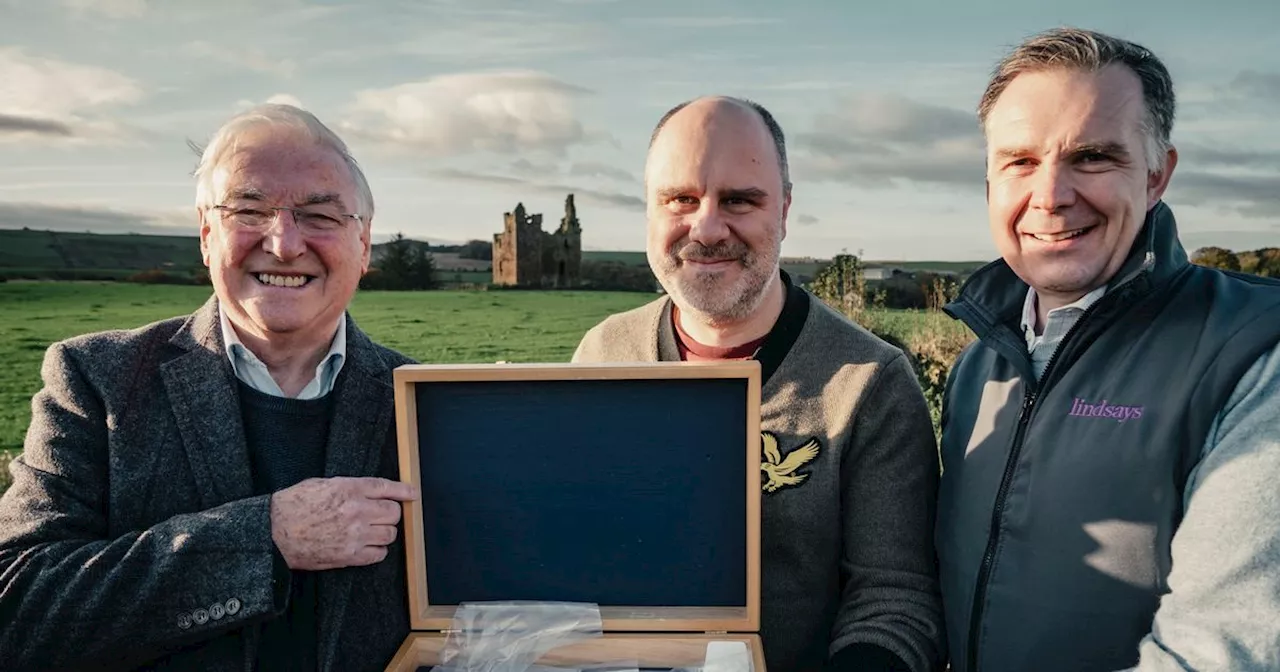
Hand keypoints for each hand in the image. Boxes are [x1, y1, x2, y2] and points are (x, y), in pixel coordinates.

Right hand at [269, 476, 419, 570]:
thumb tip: (369, 491)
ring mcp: (354, 535)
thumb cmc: (292, 505)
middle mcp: (356, 511)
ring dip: (384, 532)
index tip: (413, 493)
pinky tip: (367, 546)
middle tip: (381, 515)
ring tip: (372, 531)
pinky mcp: (349, 556)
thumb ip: (348, 486)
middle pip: (394, 513)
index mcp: (348, 489)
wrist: (272, 532)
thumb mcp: (321, 483)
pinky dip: (377, 551)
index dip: (404, 491)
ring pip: (389, 535)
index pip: (386, 488)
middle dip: (391, 514)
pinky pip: (378, 555)